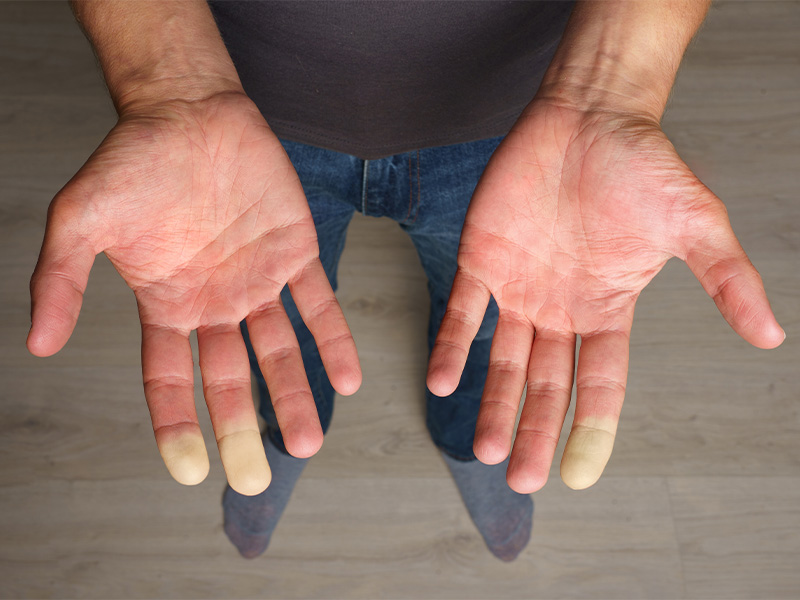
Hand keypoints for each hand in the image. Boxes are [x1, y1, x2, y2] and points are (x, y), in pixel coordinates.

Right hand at [28, 93, 360, 494]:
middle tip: (257, 478)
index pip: (169, 381)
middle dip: (242, 428)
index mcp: (165, 305)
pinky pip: (319, 305)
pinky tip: (347, 379)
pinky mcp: (295, 254)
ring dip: (293, 396)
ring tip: (308, 442)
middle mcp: (214, 304)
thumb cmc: (132, 161)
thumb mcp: (81, 220)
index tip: (189, 472)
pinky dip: (332, 342)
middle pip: (229, 380)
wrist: (189, 112)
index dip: (177, 426)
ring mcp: (257, 282)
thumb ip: (62, 280)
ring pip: (279, 352)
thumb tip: (37, 344)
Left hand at [427, 101, 783, 492]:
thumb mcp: (694, 224)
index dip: (592, 430)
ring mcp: (519, 288)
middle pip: (547, 384)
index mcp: (608, 310)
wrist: (589, 115)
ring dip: (492, 403)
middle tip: (521, 479)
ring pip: (502, 360)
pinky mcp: (482, 260)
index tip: (576, 476)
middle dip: (534, 431)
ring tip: (483, 450)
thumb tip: (772, 337)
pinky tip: (440, 382)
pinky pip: (462, 313)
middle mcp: (561, 309)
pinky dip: (451, 346)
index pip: (602, 385)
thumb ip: (726, 279)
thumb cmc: (643, 166)